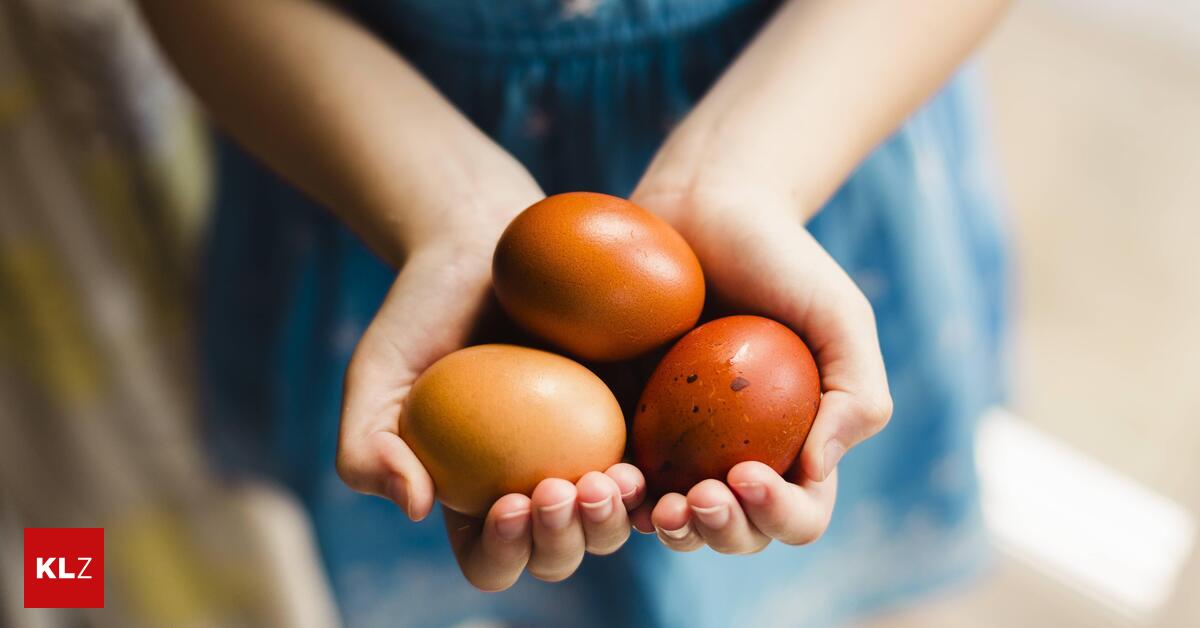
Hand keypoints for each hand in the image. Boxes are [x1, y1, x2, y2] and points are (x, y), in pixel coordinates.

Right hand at [334, 179, 646, 590]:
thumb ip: (366, 447)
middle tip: (561, 489)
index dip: (502, 553)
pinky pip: (653, 466)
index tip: (506, 503)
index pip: (490, 559)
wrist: (481, 245)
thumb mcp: (374, 376)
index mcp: (473, 496)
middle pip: (558, 554)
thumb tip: (414, 506)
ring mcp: (586, 455)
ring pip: (613, 525)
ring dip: (612, 521)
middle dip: (563, 542)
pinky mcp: (630, 415)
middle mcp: (533, 486)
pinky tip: (643, 458)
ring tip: (610, 479)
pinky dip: (653, 481)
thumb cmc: (420, 313)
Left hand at [626, 182, 892, 553]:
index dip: (779, 514)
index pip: (800, 513)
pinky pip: (620, 478)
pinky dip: (617, 494)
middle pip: (737, 533)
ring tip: (656, 504)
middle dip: (722, 533)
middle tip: (697, 497)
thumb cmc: (780, 260)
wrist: (704, 208)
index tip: (747, 474)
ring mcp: (680, 448)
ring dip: (670, 530)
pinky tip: (609, 477)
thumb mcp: (840, 316)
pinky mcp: (627, 423)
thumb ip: (857, 393)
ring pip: (676, 522)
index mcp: (798, 447)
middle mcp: (739, 458)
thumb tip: (817, 471)